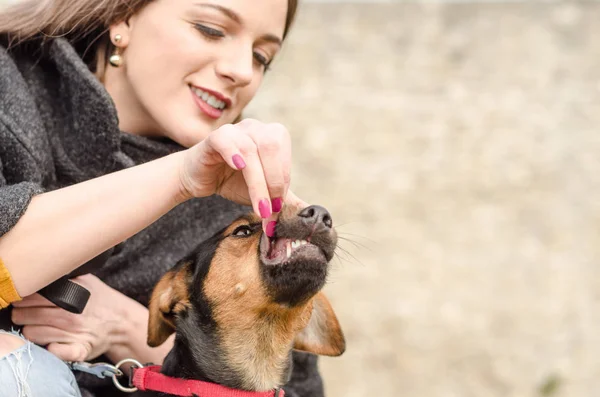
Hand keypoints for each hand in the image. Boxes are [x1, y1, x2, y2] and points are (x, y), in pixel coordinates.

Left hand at [11, 274, 130, 361]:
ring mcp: (74, 333)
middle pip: (24, 316)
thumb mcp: (86, 280)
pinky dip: (49, 348)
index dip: (23, 298)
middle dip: (22, 314)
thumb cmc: (101, 301)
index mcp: (71, 295)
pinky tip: (51, 343)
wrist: (123, 322)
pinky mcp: (78, 350)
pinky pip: (53, 351)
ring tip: (38, 326)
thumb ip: (64, 276)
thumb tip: (40, 269)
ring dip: (31, 330)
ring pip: (31, 333)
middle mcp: (71, 314)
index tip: (24, 300)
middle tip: (27, 313)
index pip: (30, 297)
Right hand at [180, 119, 301, 230]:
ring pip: (251, 150)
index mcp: (272, 138)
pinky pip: (226, 139)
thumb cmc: (233, 182)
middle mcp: (256, 129)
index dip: (283, 185)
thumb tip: (308, 215)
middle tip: (269, 209)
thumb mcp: (263, 192)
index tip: (277, 209)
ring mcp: (235, 130)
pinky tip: (237, 167)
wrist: (199, 178)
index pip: (284, 159)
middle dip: (274, 182)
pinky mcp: (214, 137)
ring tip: (258, 207)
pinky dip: (233, 152)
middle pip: (272, 147)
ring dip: (257, 183)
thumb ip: (284, 200)